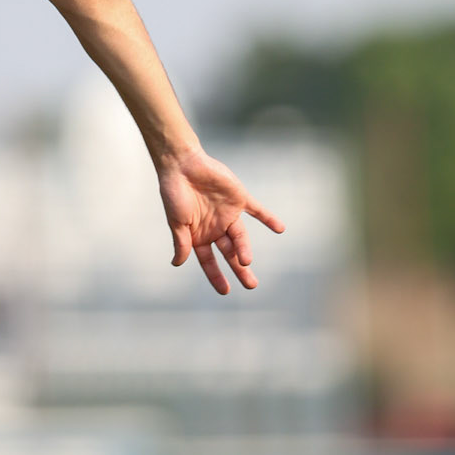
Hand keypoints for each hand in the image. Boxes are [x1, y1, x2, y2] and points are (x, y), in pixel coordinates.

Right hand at [156, 146, 283, 295]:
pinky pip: (256, 210)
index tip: (226, 291)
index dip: (216, 275)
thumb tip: (177, 264)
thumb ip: (182, 243)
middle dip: (240, 268)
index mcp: (199, 235)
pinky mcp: (239, 198)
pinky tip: (279, 229)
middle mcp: (215, 227)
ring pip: (241, 236)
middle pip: (230, 253)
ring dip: (244, 248)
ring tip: (246, 261)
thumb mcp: (176, 222)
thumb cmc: (174, 192)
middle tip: (252, 285)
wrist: (182, 163)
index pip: (209, 260)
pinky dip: (268, 218)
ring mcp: (228, 213)